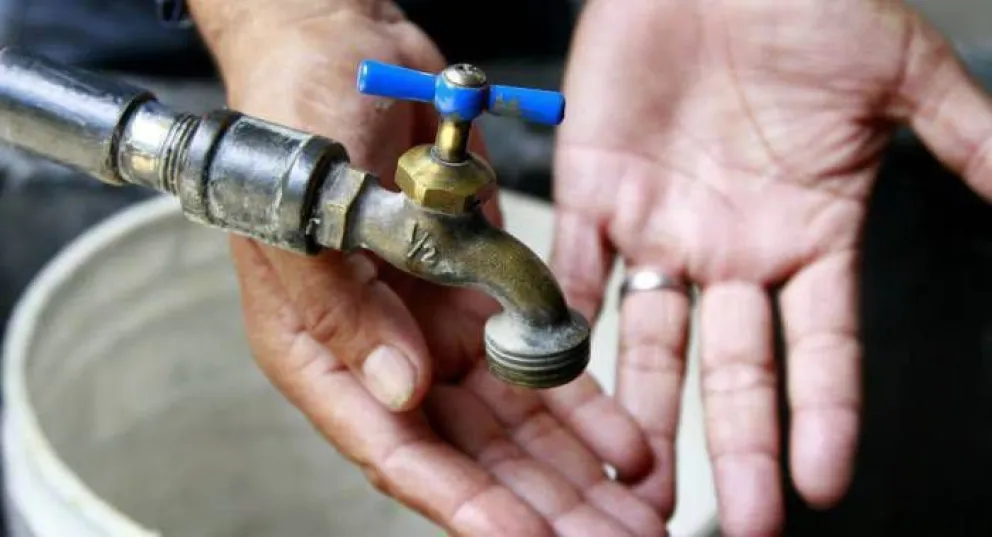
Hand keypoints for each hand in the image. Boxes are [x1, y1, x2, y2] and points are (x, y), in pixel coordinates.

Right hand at [190, 2, 665, 534]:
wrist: (339, 49)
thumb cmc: (296, 126)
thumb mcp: (305, 217)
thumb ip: (346, 313)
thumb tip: (404, 395)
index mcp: (325, 352)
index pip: (397, 452)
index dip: (465, 504)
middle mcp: (384, 355)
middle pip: (471, 457)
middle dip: (542, 507)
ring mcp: (437, 330)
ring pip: (515, 425)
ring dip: (576, 472)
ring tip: (639, 514)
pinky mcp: (480, 296)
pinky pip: (538, 362)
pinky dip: (585, 404)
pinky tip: (631, 444)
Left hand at [553, 0, 991, 534]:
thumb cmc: (805, 4)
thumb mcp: (899, 73)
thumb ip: (967, 140)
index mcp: (808, 233)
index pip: (822, 347)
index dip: (824, 415)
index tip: (822, 483)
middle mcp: (732, 248)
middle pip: (734, 369)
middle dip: (733, 447)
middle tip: (733, 522)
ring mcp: (661, 226)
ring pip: (649, 340)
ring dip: (643, 410)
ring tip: (635, 480)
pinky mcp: (595, 192)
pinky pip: (577, 271)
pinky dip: (565, 323)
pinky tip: (563, 383)